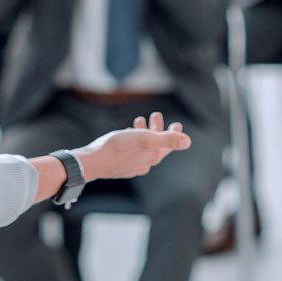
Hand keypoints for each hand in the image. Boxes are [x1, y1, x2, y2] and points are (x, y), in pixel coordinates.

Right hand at [73, 112, 190, 180]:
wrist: (94, 161)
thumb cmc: (119, 148)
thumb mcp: (146, 139)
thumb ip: (168, 140)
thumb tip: (188, 141)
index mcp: (152, 156)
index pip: (168, 146)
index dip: (175, 134)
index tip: (177, 124)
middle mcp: (144, 163)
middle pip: (156, 145)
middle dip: (158, 129)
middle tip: (156, 115)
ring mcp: (131, 165)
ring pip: (142, 147)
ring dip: (144, 132)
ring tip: (139, 120)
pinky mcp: (119, 164)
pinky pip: (130, 151)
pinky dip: (133, 140)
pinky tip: (127, 133)